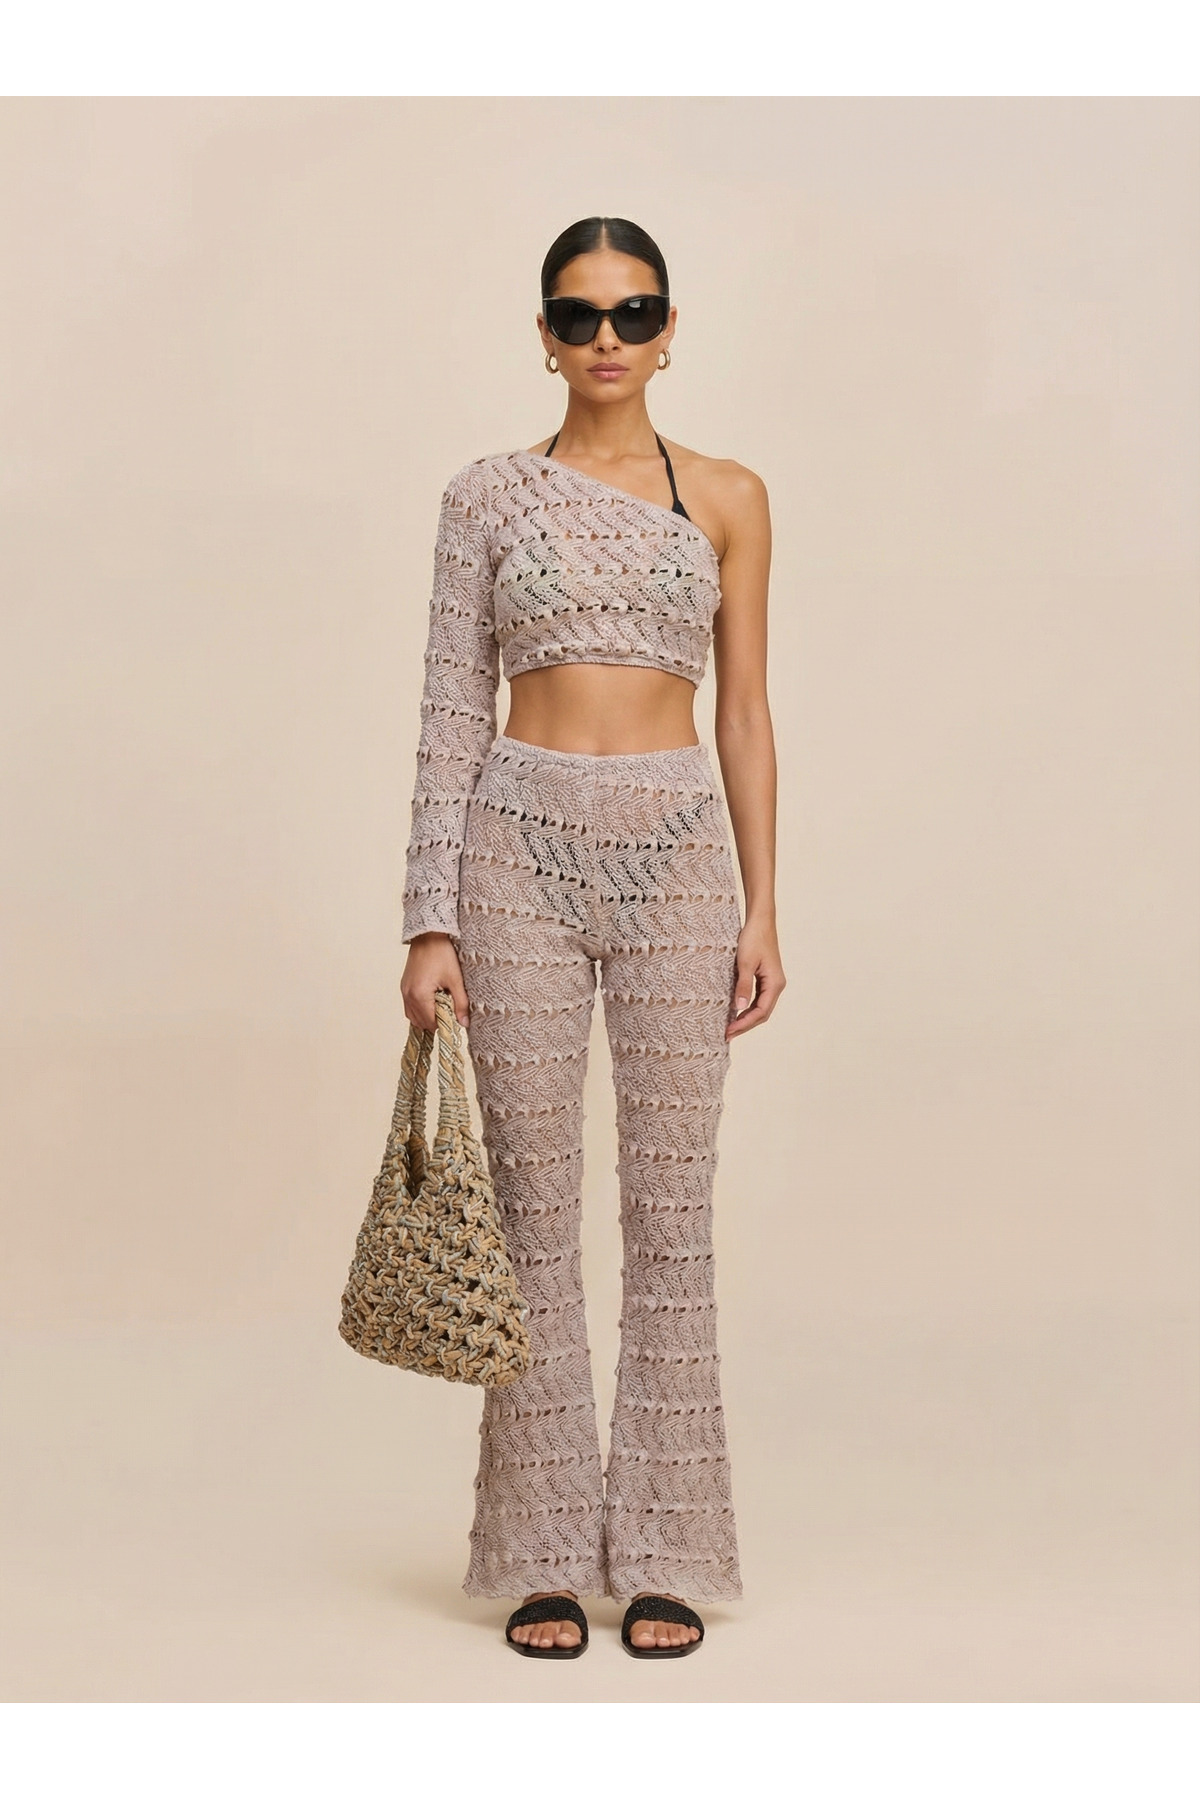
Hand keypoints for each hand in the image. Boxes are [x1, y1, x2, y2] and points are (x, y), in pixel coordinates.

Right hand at [401, 934, 470, 1031]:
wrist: (428, 935)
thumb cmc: (442, 953)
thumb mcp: (455, 979)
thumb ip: (461, 1003)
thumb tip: (464, 1023)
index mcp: (419, 994)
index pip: (431, 1023)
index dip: (444, 1024)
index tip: (455, 1018)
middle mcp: (408, 995)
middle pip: (420, 1023)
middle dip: (435, 1021)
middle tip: (449, 1011)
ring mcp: (404, 991)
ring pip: (412, 1017)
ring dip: (426, 1017)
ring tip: (441, 1005)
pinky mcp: (404, 986)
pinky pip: (409, 1007)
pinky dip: (419, 1009)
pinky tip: (432, 1001)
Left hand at [726, 918, 784, 1039]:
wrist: (760, 921)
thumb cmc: (753, 939)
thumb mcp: (744, 963)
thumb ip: (743, 986)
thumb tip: (739, 1008)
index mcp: (775, 984)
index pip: (761, 1012)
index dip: (745, 1024)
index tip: (729, 1031)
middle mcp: (776, 985)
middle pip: (762, 1013)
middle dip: (745, 1025)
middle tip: (727, 1034)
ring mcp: (772, 982)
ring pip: (760, 1007)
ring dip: (746, 1018)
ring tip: (730, 1027)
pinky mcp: (765, 978)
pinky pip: (758, 998)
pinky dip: (747, 1008)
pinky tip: (736, 1012)